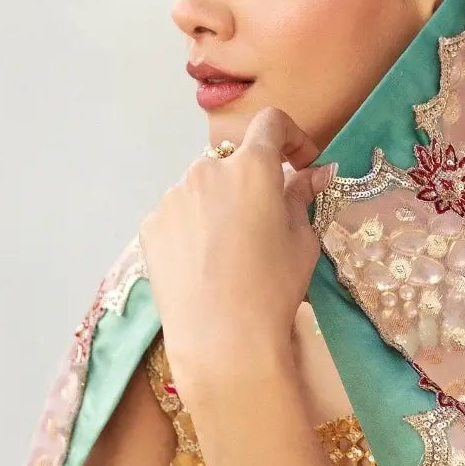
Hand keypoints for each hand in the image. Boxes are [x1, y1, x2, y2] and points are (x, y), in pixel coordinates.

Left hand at [140, 107, 335, 399]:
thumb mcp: (302, 242)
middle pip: (234, 163)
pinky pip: (178, 216)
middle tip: (264, 225)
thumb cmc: (273, 289)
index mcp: (252, 167)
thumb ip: (302, 197)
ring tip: (230, 254)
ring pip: (202, 190)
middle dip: (251, 184)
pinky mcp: (150, 226)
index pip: (271, 124)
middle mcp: (207, 170)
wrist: (222, 341)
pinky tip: (204, 266)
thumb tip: (314, 174)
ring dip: (219, 207)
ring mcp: (172, 197)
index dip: (292, 138)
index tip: (301, 164)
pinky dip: (193, 229)